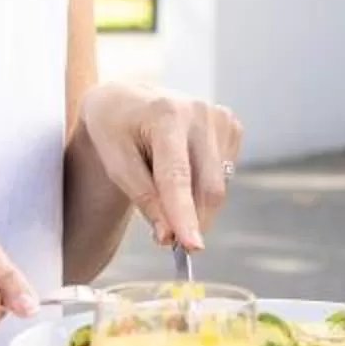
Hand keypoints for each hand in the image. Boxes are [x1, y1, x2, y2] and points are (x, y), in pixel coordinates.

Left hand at [81, 82, 241, 250]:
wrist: (125, 98)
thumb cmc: (114, 131)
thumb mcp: (115, 163)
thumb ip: (143, 198)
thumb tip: (169, 236)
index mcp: (166, 114)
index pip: (177, 176)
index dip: (185, 214)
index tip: (192, 246)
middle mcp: (199, 111)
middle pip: (207, 186)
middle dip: (192, 220)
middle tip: (168, 240)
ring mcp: (219, 116)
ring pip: (218, 185)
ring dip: (195, 204)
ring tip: (163, 187)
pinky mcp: (229, 125)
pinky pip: (223, 174)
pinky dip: (203, 185)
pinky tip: (182, 167)